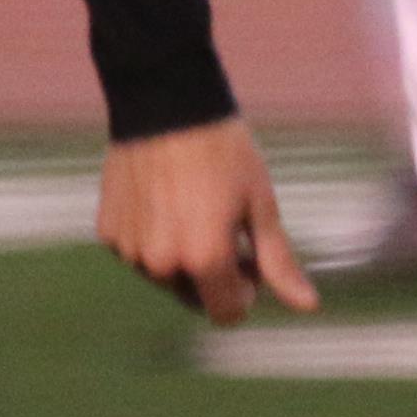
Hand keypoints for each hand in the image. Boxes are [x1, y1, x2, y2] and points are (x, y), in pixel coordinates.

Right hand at [97, 116, 320, 325]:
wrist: (166, 104)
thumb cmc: (223, 152)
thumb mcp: (260, 205)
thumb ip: (278, 262)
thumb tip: (308, 306)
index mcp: (203, 259)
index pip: (227, 312)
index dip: (246, 290)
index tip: (249, 256)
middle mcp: (161, 264)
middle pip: (195, 296)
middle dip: (214, 274)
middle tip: (227, 228)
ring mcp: (130, 250)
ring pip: (164, 275)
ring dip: (182, 256)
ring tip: (195, 207)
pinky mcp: (109, 232)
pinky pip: (137, 252)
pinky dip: (153, 237)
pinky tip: (164, 199)